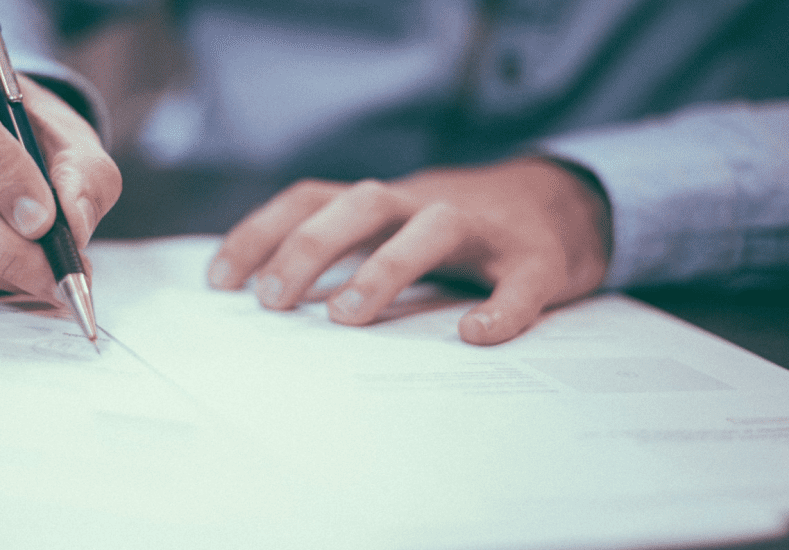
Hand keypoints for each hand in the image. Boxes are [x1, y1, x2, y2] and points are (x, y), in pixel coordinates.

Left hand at [207, 158, 611, 344]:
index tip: (219, 281)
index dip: (262, 232)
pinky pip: (520, 282)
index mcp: (385, 202)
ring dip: (385, 266)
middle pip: (362, 203)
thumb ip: (345, 252)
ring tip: (346, 316)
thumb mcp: (395, 228)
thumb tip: (267, 301)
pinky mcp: (538, 260)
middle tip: (272, 301)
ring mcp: (485, 229)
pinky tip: (476, 335)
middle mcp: (427, 204)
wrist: (568, 203)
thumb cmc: (460, 230)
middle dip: (310, 246)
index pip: (311, 199)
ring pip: (433, 228)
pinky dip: (501, 308)